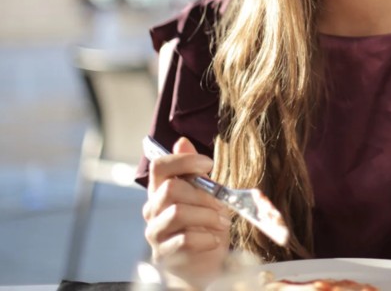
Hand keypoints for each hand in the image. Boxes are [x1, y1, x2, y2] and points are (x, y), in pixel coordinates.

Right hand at [142, 137, 230, 287]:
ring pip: (177, 212)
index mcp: (161, 190)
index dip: (184, 160)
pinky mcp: (163, 254)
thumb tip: (182, 141)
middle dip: (204, 194)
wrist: (201, 263)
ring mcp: (155, 232)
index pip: (160, 166)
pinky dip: (205, 238)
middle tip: (223, 204)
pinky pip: (183, 239)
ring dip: (206, 215)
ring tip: (222, 222)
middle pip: (171, 188)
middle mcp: (153, 209)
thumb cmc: (203, 225)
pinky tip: (215, 239)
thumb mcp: (205, 194)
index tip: (208, 164)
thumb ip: (194, 171)